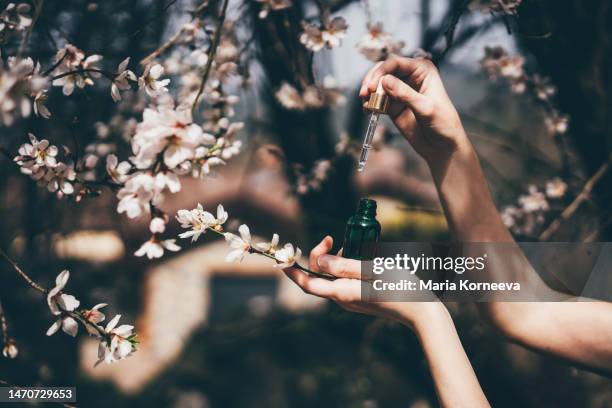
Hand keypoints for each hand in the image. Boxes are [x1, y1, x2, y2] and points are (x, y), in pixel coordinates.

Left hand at [283, 236, 444, 330]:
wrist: (421, 311)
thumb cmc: (398, 287)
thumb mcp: (370, 270)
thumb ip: (342, 265)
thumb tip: (319, 259)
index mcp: (341, 293)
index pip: (307, 283)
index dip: (293, 271)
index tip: (284, 257)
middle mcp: (343, 299)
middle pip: (319, 277)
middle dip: (319, 256)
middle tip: (332, 238)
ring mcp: (352, 299)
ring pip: (332, 277)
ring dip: (334, 259)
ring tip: (348, 245)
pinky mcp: (361, 297)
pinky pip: (344, 279)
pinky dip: (345, 265)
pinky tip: (358, 255)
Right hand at [360, 56, 468, 164]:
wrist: (442, 146)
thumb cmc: (443, 124)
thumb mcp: (426, 108)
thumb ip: (405, 94)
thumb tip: (385, 81)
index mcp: (422, 71)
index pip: (396, 63)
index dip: (381, 72)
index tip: (373, 86)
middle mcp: (410, 77)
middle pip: (384, 71)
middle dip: (372, 80)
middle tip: (365, 94)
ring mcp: (400, 92)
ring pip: (378, 85)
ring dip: (369, 92)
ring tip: (366, 103)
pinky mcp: (393, 106)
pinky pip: (377, 100)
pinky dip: (370, 104)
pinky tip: (368, 110)